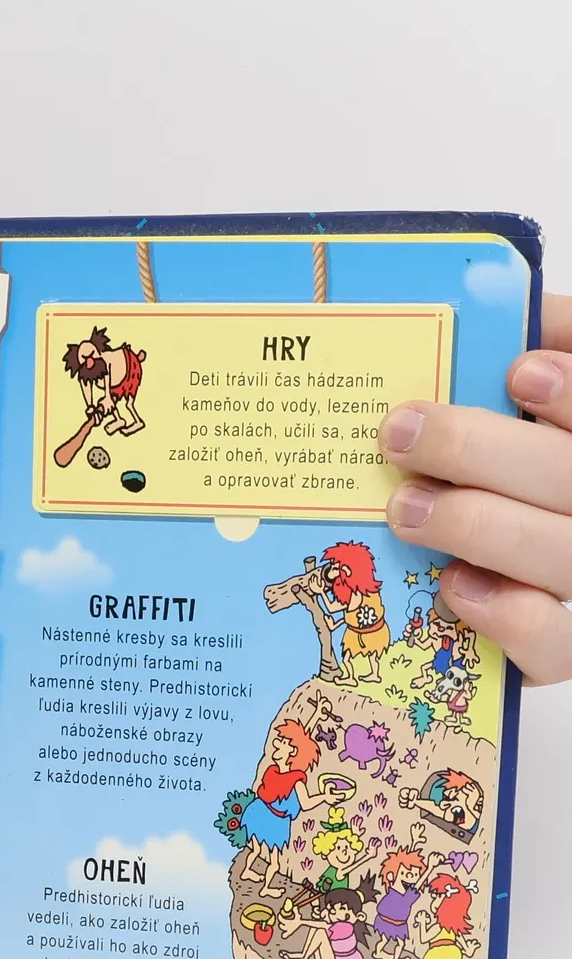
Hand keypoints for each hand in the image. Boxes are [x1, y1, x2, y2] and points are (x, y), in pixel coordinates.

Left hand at [383, 294, 571, 682]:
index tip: (518, 372)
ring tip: (406, 506)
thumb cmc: (512, 471)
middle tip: (403, 432)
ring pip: (565, 556)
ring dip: (479, 526)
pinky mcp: (564, 648)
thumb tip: (519, 310)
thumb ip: (548, 349)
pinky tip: (454, 586)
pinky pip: (555, 644)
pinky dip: (507, 616)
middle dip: (485, 451)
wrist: (515, 580)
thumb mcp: (532, 403)